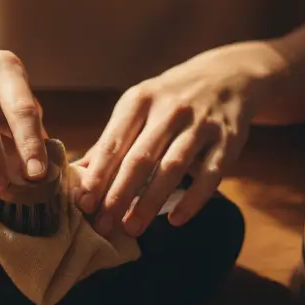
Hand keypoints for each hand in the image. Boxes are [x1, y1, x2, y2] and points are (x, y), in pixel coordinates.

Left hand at [74, 43, 280, 236]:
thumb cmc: (170, 99)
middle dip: (119, 194)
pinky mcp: (228, 139)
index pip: (114, 142)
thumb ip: (111, 140)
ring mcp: (201, 124)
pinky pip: (210, 176)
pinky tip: (175, 221)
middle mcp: (170, 109)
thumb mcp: (139, 107)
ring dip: (150, 201)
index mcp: (140, 100)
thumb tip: (76, 173)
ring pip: (172, 167)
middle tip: (103, 226)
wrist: (227, 76)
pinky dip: (192, 200)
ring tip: (132, 227)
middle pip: (140, 158)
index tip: (84, 204)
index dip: (98, 175)